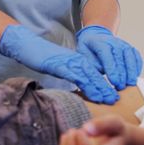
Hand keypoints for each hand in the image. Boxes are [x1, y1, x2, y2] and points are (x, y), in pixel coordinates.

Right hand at [0, 25, 118, 103]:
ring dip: (99, 87)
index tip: (112, 96)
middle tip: (115, 100)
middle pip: (95, 75)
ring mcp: (69, 62)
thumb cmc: (42, 57)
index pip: (94, 73)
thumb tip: (78, 87)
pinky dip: (85, 84)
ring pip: (88, 75)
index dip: (103, 85)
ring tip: (108, 98)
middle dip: (106, 87)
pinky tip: (91, 92)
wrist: (28, 45)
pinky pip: (75, 75)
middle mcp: (76, 60)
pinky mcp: (60, 65)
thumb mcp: (60, 66)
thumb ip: (70, 74)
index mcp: (77, 60)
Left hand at [75, 25, 142, 89]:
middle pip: (120, 58)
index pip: (107, 56)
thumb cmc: (89, 47)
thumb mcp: (83, 54)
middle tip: (121, 87)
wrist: (96, 36)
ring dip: (131, 71)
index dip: (112, 69)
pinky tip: (135, 76)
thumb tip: (101, 72)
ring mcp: (123, 44)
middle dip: (122, 74)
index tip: (113, 81)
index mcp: (100, 43)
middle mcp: (114, 42)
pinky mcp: (130, 48)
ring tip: (130, 84)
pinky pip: (136, 57)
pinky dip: (137, 66)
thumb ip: (91, 64)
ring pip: (130, 57)